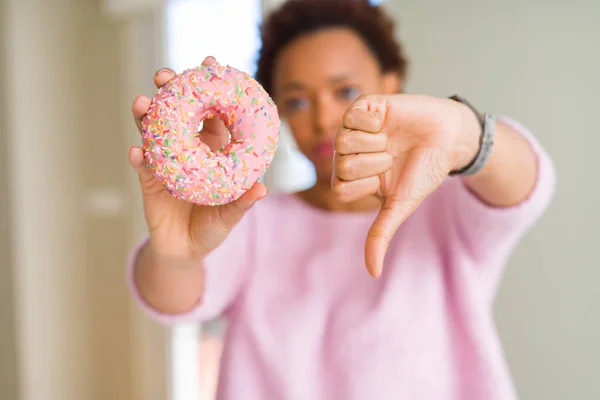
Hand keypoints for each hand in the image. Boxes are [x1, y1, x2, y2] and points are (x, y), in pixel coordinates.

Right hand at [129, 56, 267, 260]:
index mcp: (211, 149)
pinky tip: (137, 151)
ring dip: (145, 116)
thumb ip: (243, 202)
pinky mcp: (149, 182)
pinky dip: (139, 158)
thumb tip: (262, 188)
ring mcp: (165, 162)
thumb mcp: (230, 215)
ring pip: (153, 132)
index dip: (210, 89)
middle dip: (169, 91)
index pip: (211, 112)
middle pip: (176, 113)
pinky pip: (143, 167)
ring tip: (142, 103)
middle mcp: (187, 149)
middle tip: (164, 76)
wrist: (185, 249)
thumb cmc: (213, 226)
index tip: (210, 63)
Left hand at [332, 94, 479, 277]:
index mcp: (352, 178)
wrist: (448, 138)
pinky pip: (352, 115)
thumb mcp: (400, 205)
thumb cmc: (423, 171)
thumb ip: (380, 235)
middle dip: (374, 163)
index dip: (368, 183)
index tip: (387, 176)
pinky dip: (374, 121)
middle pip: (341, 165)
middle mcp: (348, 153)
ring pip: (343, 141)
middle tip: (391, 155)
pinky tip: (386, 121)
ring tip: (389, 139)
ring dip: (375, 143)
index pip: (340, 188)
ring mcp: (353, 129)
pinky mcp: (363, 106)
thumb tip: (373, 273)